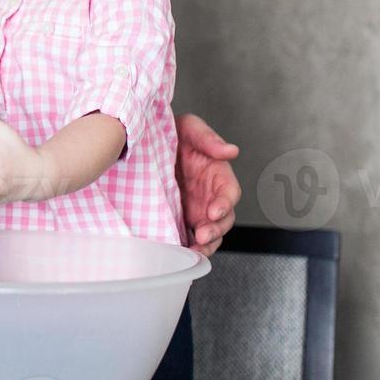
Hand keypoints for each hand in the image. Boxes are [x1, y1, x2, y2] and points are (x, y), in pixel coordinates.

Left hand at [176, 112, 240, 255]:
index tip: (213, 211)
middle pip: (222, 219)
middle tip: (202, 235)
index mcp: (218, 175)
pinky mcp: (179, 217)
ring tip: (193, 250)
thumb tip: (231, 151)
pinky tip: (179, 251)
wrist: (148, 141)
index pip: (229, 193)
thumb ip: (209, 139)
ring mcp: (196, 208)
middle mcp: (210, 195)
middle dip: (215, 230)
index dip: (224, 203)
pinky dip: (186, 245)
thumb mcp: (191, 128)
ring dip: (204, 244)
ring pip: (208, 232)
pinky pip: (187, 235)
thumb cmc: (175, 132)